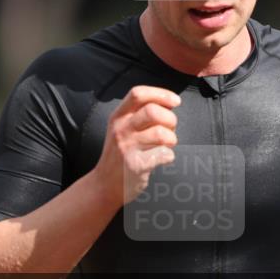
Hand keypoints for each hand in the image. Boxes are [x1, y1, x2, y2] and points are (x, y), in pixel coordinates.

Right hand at [93, 85, 180, 204]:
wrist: (104, 184)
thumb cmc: (120, 154)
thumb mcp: (122, 128)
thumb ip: (139, 114)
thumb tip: (168, 103)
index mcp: (118, 116)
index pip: (138, 94)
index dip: (161, 94)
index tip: (175, 101)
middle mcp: (121, 129)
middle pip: (153, 111)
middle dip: (170, 119)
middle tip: (170, 129)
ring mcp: (127, 148)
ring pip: (161, 134)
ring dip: (172, 139)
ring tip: (166, 145)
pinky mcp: (136, 165)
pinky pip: (164, 155)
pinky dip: (169, 156)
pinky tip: (162, 158)